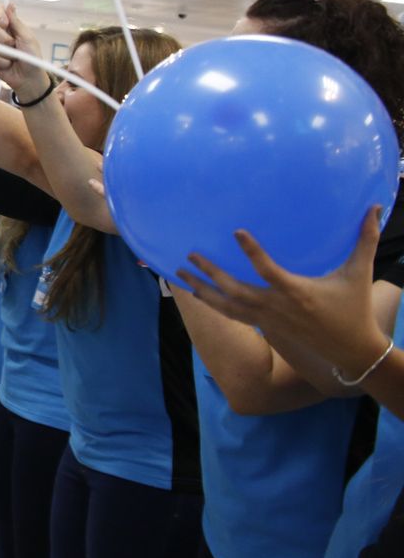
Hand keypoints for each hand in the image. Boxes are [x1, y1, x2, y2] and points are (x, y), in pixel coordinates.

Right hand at [0, 5, 52, 98]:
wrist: (30, 78)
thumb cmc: (32, 57)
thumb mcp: (27, 37)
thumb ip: (16, 22)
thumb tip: (9, 5)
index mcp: (12, 29)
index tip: (4, 21)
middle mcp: (2, 37)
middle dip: (2, 36)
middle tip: (12, 43)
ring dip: (4, 51)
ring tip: (13, 58)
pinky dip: (2, 62)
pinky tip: (8, 66)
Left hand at [178, 206, 386, 374]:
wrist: (350, 349)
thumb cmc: (354, 308)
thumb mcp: (360, 273)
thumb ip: (366, 239)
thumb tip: (376, 208)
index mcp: (297, 292)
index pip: (268, 271)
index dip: (251, 252)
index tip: (236, 232)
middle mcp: (276, 307)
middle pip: (235, 291)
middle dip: (210, 274)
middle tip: (190, 256)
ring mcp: (267, 319)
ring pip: (227, 307)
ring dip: (203, 291)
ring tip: (180, 275)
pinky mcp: (264, 326)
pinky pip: (232, 315)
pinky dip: (213, 305)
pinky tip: (197, 294)